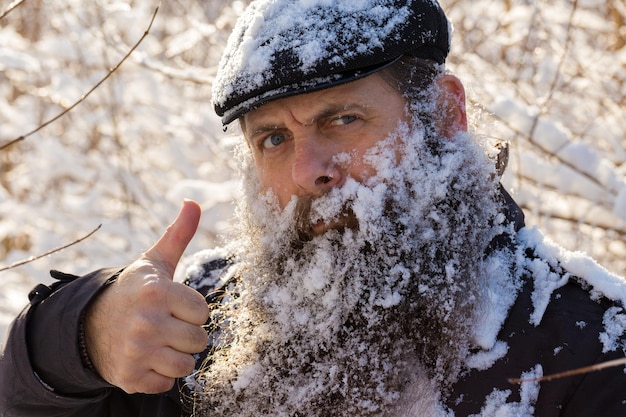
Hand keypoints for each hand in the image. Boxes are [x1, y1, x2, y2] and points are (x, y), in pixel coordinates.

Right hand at [84, 200, 209, 393]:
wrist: (89, 324)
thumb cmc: (133, 291)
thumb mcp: (154, 262)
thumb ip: (178, 235)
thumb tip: (194, 201)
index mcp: (158, 292)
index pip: (203, 312)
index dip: (191, 310)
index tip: (173, 306)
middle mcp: (147, 322)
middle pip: (199, 340)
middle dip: (186, 334)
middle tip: (165, 325)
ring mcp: (138, 352)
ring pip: (186, 365)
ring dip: (175, 356)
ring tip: (158, 342)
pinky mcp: (130, 377)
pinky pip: (166, 384)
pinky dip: (159, 376)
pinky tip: (145, 359)